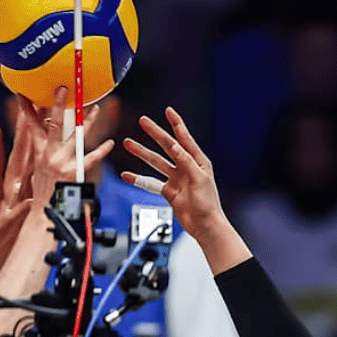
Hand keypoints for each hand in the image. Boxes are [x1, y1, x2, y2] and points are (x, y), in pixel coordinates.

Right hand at [19, 87, 113, 205]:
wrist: (43, 215)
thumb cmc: (42, 193)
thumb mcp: (34, 170)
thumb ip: (39, 152)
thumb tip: (40, 138)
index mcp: (38, 154)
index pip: (29, 127)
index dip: (25, 109)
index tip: (21, 93)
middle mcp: (49, 155)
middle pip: (54, 125)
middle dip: (59, 105)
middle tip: (64, 88)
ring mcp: (62, 163)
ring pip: (77, 137)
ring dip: (88, 121)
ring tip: (96, 108)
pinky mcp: (74, 173)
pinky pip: (91, 159)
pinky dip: (101, 151)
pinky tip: (110, 143)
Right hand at [121, 107, 228, 245]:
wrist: (204, 225)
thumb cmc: (208, 204)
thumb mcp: (199, 179)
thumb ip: (186, 161)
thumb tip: (174, 146)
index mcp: (197, 161)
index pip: (184, 138)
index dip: (176, 124)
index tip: (168, 111)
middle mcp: (186, 167)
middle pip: (167, 146)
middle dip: (155, 133)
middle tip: (143, 122)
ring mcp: (176, 179)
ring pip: (156, 162)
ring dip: (142, 153)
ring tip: (129, 144)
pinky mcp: (169, 191)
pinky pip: (151, 183)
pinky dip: (139, 179)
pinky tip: (128, 175)